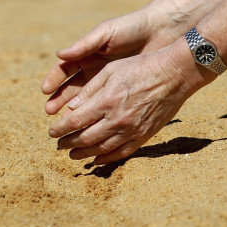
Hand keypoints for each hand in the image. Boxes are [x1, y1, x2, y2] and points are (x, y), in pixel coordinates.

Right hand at [41, 9, 178, 115]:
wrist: (160, 32)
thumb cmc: (131, 28)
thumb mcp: (106, 34)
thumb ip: (84, 44)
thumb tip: (60, 54)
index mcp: (86, 54)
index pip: (64, 70)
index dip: (54, 80)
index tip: (45, 90)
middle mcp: (92, 69)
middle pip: (70, 87)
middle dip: (59, 99)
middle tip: (49, 111)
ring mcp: (106, 82)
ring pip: (85, 100)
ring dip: (73, 111)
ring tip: (65, 121)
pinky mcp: (120, 91)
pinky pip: (104, 105)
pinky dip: (95, 115)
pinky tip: (88, 124)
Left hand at [48, 40, 208, 163]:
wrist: (175, 74)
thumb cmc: (140, 67)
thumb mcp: (110, 71)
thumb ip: (89, 90)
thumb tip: (70, 107)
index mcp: (106, 100)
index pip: (74, 121)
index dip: (60, 129)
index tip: (51, 132)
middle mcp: (117, 119)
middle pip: (85, 138)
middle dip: (68, 143)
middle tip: (58, 144)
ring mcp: (132, 130)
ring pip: (101, 149)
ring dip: (84, 154)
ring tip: (72, 154)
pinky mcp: (144, 136)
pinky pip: (121, 153)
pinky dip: (106, 158)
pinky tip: (96, 159)